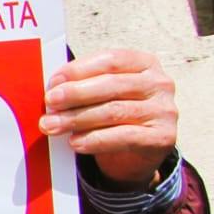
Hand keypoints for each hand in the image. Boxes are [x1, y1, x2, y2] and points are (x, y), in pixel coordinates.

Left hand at [41, 49, 178, 189]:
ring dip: (77, 119)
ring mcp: (164, 110)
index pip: (111, 60)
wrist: (137, 153)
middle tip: (49, 103)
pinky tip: (75, 142)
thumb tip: (51, 88)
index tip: (53, 82)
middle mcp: (159, 83)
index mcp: (144, 63)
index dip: (80, 69)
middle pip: (112, 85)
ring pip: (114, 111)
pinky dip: (95, 140)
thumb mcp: (101, 95)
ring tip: (52, 126)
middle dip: (75, 94)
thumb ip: (83, 86)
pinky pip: (124, 136)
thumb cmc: (113, 116)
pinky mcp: (162, 136)